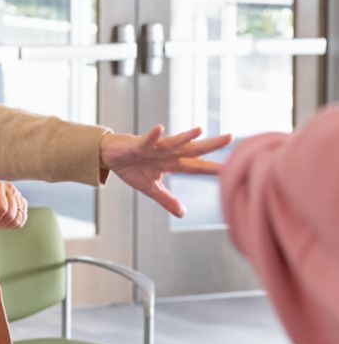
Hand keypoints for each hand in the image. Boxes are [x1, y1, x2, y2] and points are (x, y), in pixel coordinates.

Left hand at [0, 182, 27, 230]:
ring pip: (18, 218)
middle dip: (0, 221)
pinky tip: (5, 218)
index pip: (2, 208)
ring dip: (7, 223)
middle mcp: (10, 188)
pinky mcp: (23, 203)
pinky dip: (13, 223)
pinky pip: (22, 219)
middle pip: (11, 214)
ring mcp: (18, 195)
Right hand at [100, 125, 231, 217]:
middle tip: (230, 138)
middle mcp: (167, 153)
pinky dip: (153, 135)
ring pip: (173, 142)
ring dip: (185, 136)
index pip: (197, 168)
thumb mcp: (150, 188)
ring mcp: (154, 148)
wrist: (110, 156)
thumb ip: (166, 200)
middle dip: (211, 145)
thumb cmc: (131, 167)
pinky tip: (160, 129)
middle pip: (192, 150)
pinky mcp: (139, 144)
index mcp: (172, 164)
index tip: (234, 169)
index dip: (214, 169)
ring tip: (200, 130)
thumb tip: (183, 214)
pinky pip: (147, 139)